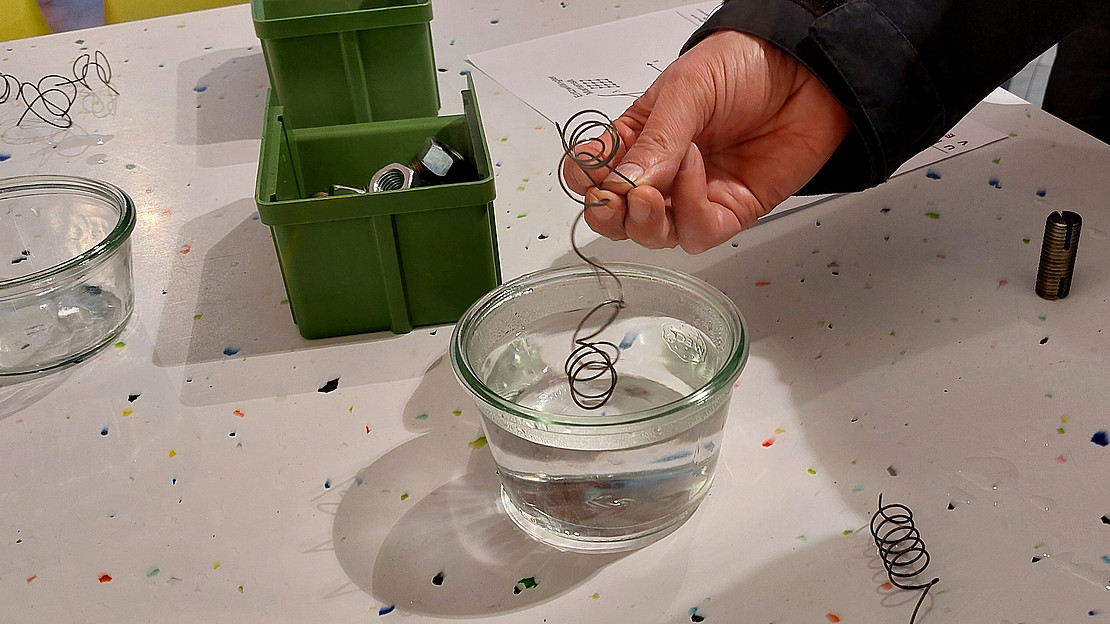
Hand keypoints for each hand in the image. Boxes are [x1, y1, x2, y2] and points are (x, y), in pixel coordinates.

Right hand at [562, 30, 851, 252]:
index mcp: (636, 136)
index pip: (590, 174)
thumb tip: (623, 184)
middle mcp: (660, 172)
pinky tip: (698, 173)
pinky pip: (696, 233)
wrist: (809, 72)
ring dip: (646, 219)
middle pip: (615, 218)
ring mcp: (693, 196)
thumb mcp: (689, 88)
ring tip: (654, 187)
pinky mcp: (728, 212)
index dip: (586, 182)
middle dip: (608, 216)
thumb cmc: (746, 65)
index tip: (595, 174)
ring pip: (651, 235)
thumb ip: (655, 139)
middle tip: (618, 198)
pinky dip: (689, 210)